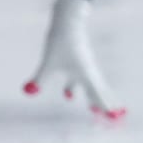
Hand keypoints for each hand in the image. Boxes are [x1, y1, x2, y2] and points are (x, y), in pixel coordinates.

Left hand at [24, 0, 123, 117]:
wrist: (67, 24)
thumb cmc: (59, 43)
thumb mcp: (48, 63)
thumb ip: (39, 79)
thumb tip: (28, 92)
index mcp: (85, 75)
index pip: (98, 95)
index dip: (105, 107)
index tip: (114, 117)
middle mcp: (88, 72)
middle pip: (98, 93)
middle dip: (102, 105)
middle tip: (115, 118)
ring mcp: (85, 67)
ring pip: (91, 86)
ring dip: (93, 98)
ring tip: (93, 109)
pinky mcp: (78, 62)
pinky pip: (83, 80)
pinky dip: (83, 90)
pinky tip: (69, 94)